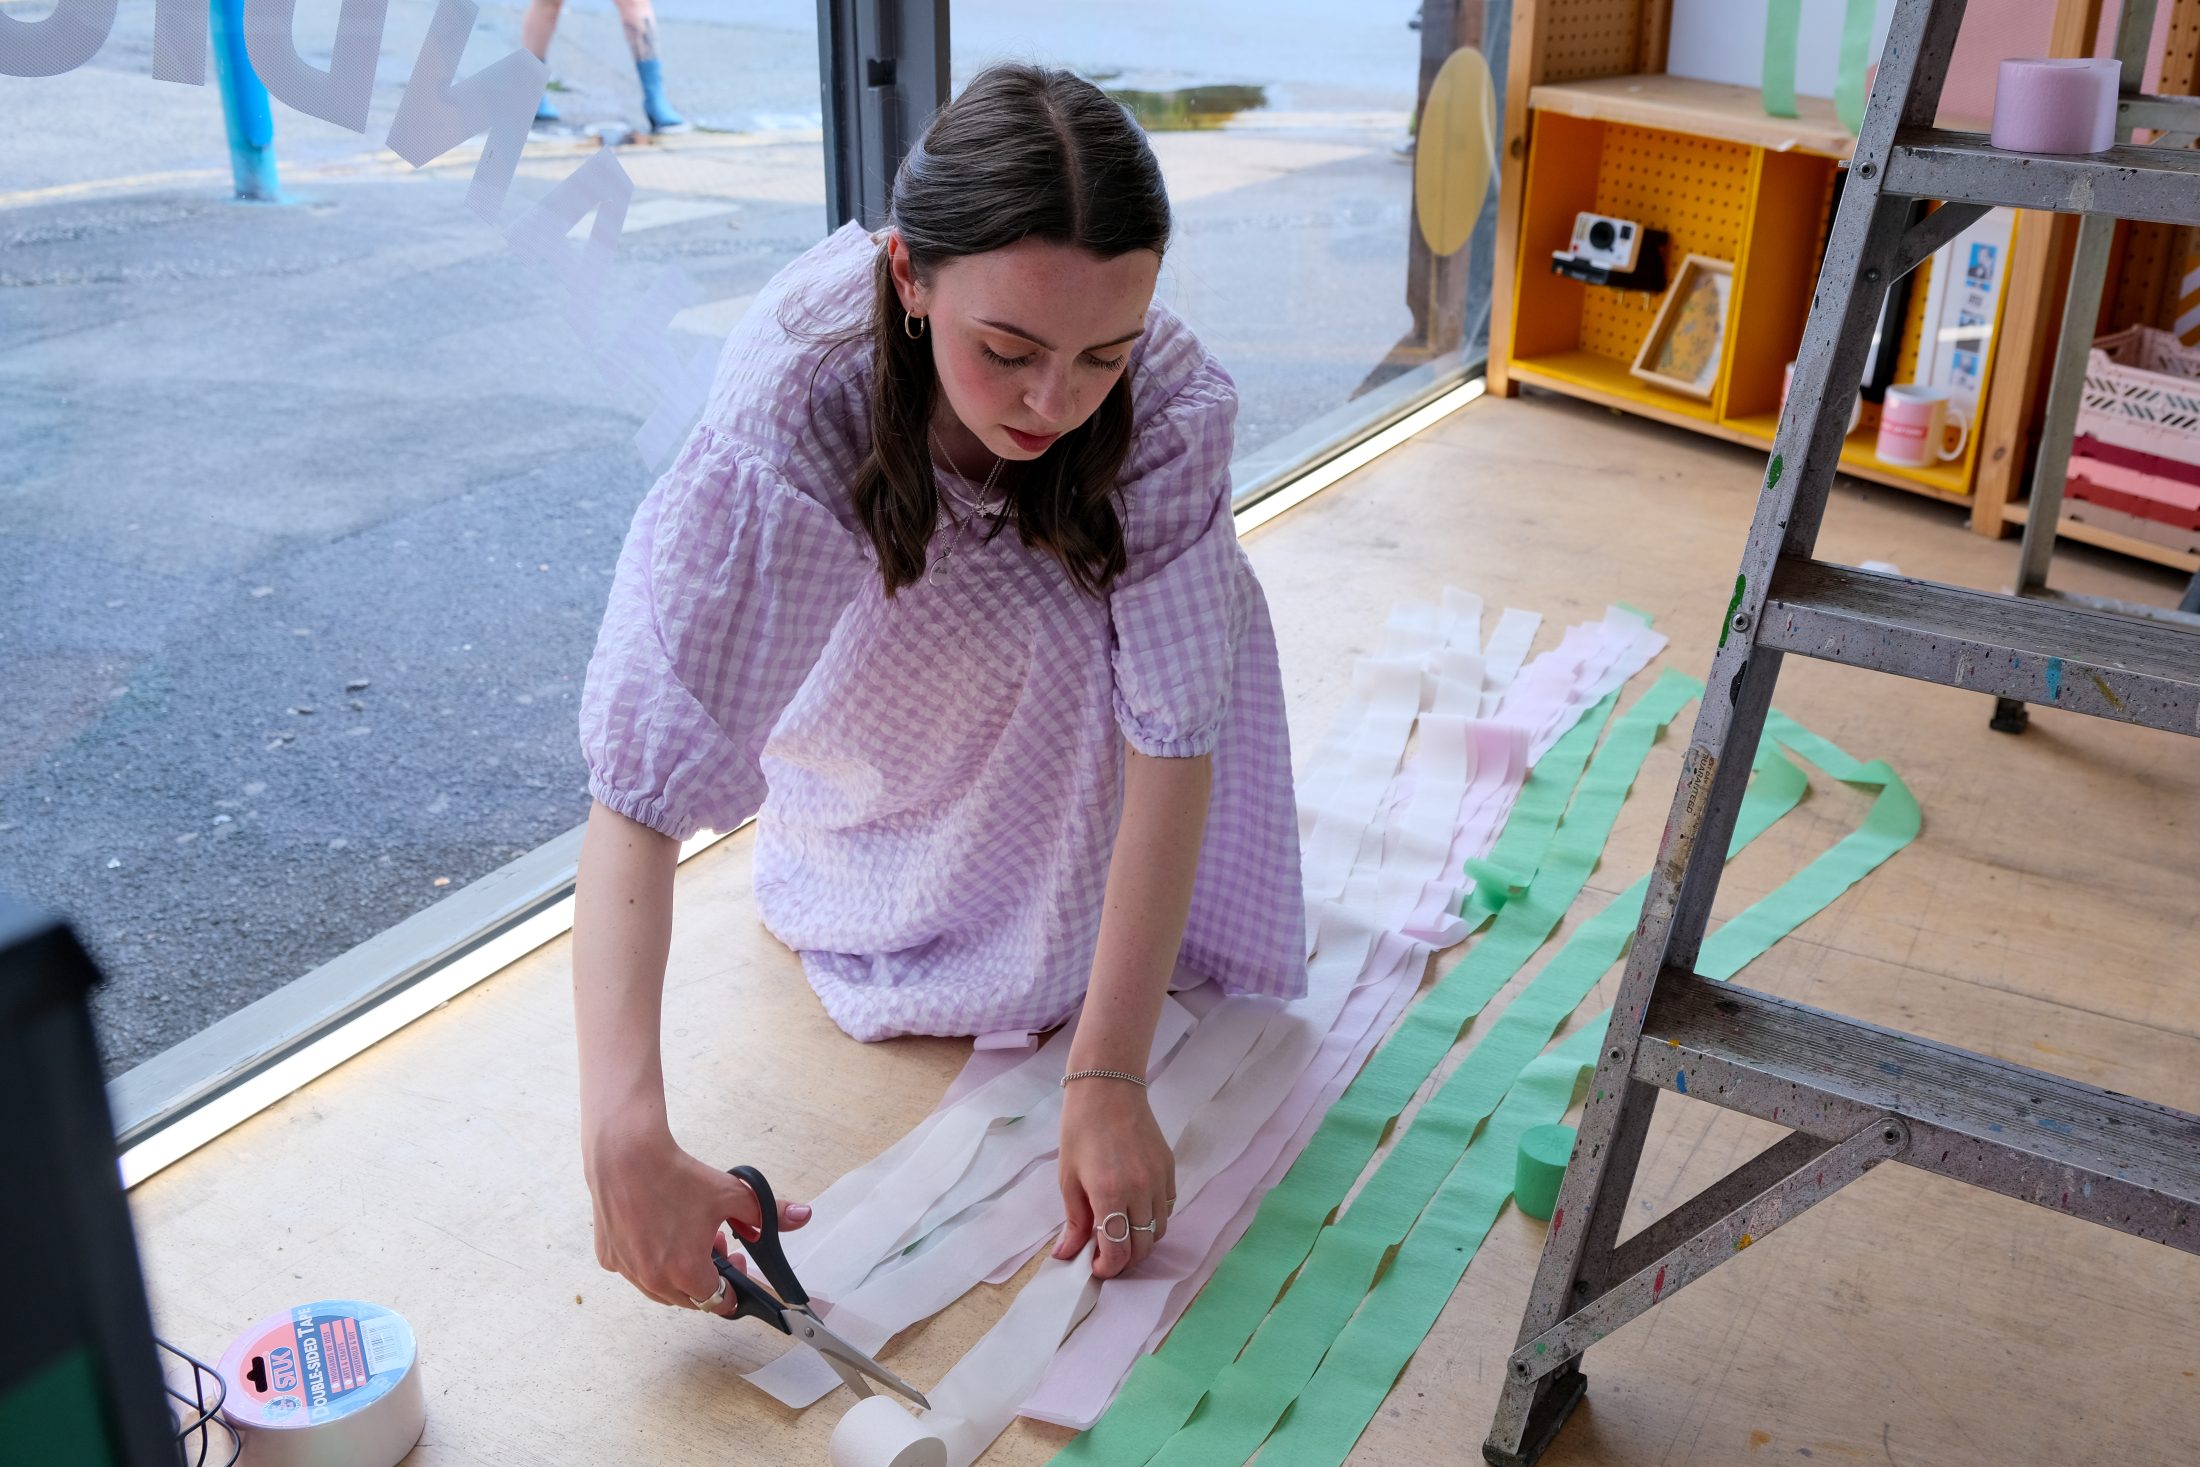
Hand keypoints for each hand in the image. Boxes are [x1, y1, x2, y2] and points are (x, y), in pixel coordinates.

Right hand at [583, 1113, 810, 1314]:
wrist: (626, 1155)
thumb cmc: (677, 1176)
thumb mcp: (732, 1193)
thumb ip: (769, 1214)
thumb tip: (803, 1216)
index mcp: (686, 1272)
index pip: (718, 1302)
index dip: (734, 1289)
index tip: (738, 1268)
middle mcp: (653, 1280)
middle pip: (690, 1299)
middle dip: (709, 1278)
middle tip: (718, 1246)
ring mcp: (627, 1271)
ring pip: (660, 1290)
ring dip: (679, 1273)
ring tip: (690, 1237)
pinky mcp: (608, 1258)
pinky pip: (635, 1272)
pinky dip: (650, 1262)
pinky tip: (658, 1233)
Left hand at [1053, 1078, 1173, 1278]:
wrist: (1108, 1089)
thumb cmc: (1080, 1130)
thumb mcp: (1068, 1178)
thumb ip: (1073, 1221)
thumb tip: (1066, 1255)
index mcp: (1110, 1194)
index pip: (1118, 1251)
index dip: (1107, 1268)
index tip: (1095, 1266)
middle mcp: (1140, 1190)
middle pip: (1143, 1247)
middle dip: (1124, 1260)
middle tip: (1106, 1255)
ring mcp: (1159, 1179)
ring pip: (1159, 1230)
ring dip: (1141, 1241)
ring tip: (1122, 1233)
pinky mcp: (1169, 1168)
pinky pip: (1168, 1207)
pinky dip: (1154, 1218)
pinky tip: (1136, 1210)